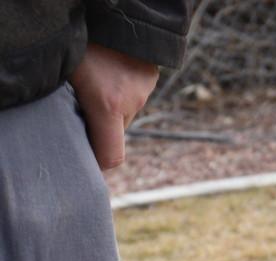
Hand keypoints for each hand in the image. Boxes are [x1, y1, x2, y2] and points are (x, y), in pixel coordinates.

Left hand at [68, 44, 159, 171]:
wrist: (120, 10)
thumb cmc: (83, 38)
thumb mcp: (65, 70)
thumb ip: (67, 103)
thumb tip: (59, 128)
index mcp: (108, 105)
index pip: (111, 157)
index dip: (99, 164)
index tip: (87, 163)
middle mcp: (131, 103)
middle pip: (114, 132)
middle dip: (97, 126)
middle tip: (77, 107)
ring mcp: (143, 91)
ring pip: (123, 112)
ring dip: (108, 106)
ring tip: (94, 81)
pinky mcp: (150, 78)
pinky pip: (132, 95)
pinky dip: (119, 91)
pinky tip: (108, 70)